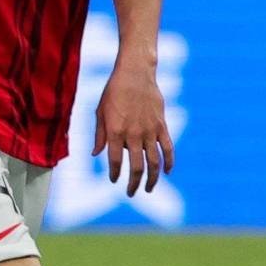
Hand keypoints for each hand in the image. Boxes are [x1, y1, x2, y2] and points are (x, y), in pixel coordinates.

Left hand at [93, 64, 173, 195]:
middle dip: (134, 183)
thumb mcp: (100, 112)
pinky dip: (169, 161)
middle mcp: (133, 134)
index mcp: (115, 132)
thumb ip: (100, 135)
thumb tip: (95, 154)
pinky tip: (167, 171)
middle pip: (136, 167)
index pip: (115, 161)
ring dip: (152, 179)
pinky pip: (168, 148)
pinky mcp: (162, 125)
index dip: (114, 173)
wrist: (135, 73)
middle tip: (131, 192)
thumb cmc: (113, 91)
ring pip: (154, 162)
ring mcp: (150, 131)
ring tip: (149, 188)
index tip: (114, 180)